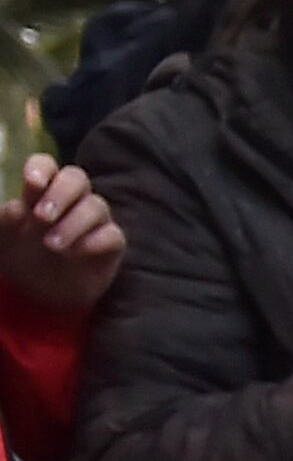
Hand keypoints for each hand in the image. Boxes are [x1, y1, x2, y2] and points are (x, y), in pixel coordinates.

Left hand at [0, 155, 122, 318]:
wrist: (39, 295)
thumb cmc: (20, 258)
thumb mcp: (4, 240)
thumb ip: (6, 222)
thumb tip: (16, 208)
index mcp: (42, 190)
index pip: (46, 165)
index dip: (42, 168)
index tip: (32, 184)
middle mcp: (71, 200)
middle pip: (77, 178)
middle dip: (60, 194)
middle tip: (42, 217)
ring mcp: (94, 221)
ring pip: (96, 206)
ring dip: (73, 223)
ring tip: (52, 245)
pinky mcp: (112, 244)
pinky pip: (112, 235)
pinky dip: (95, 241)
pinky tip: (76, 253)